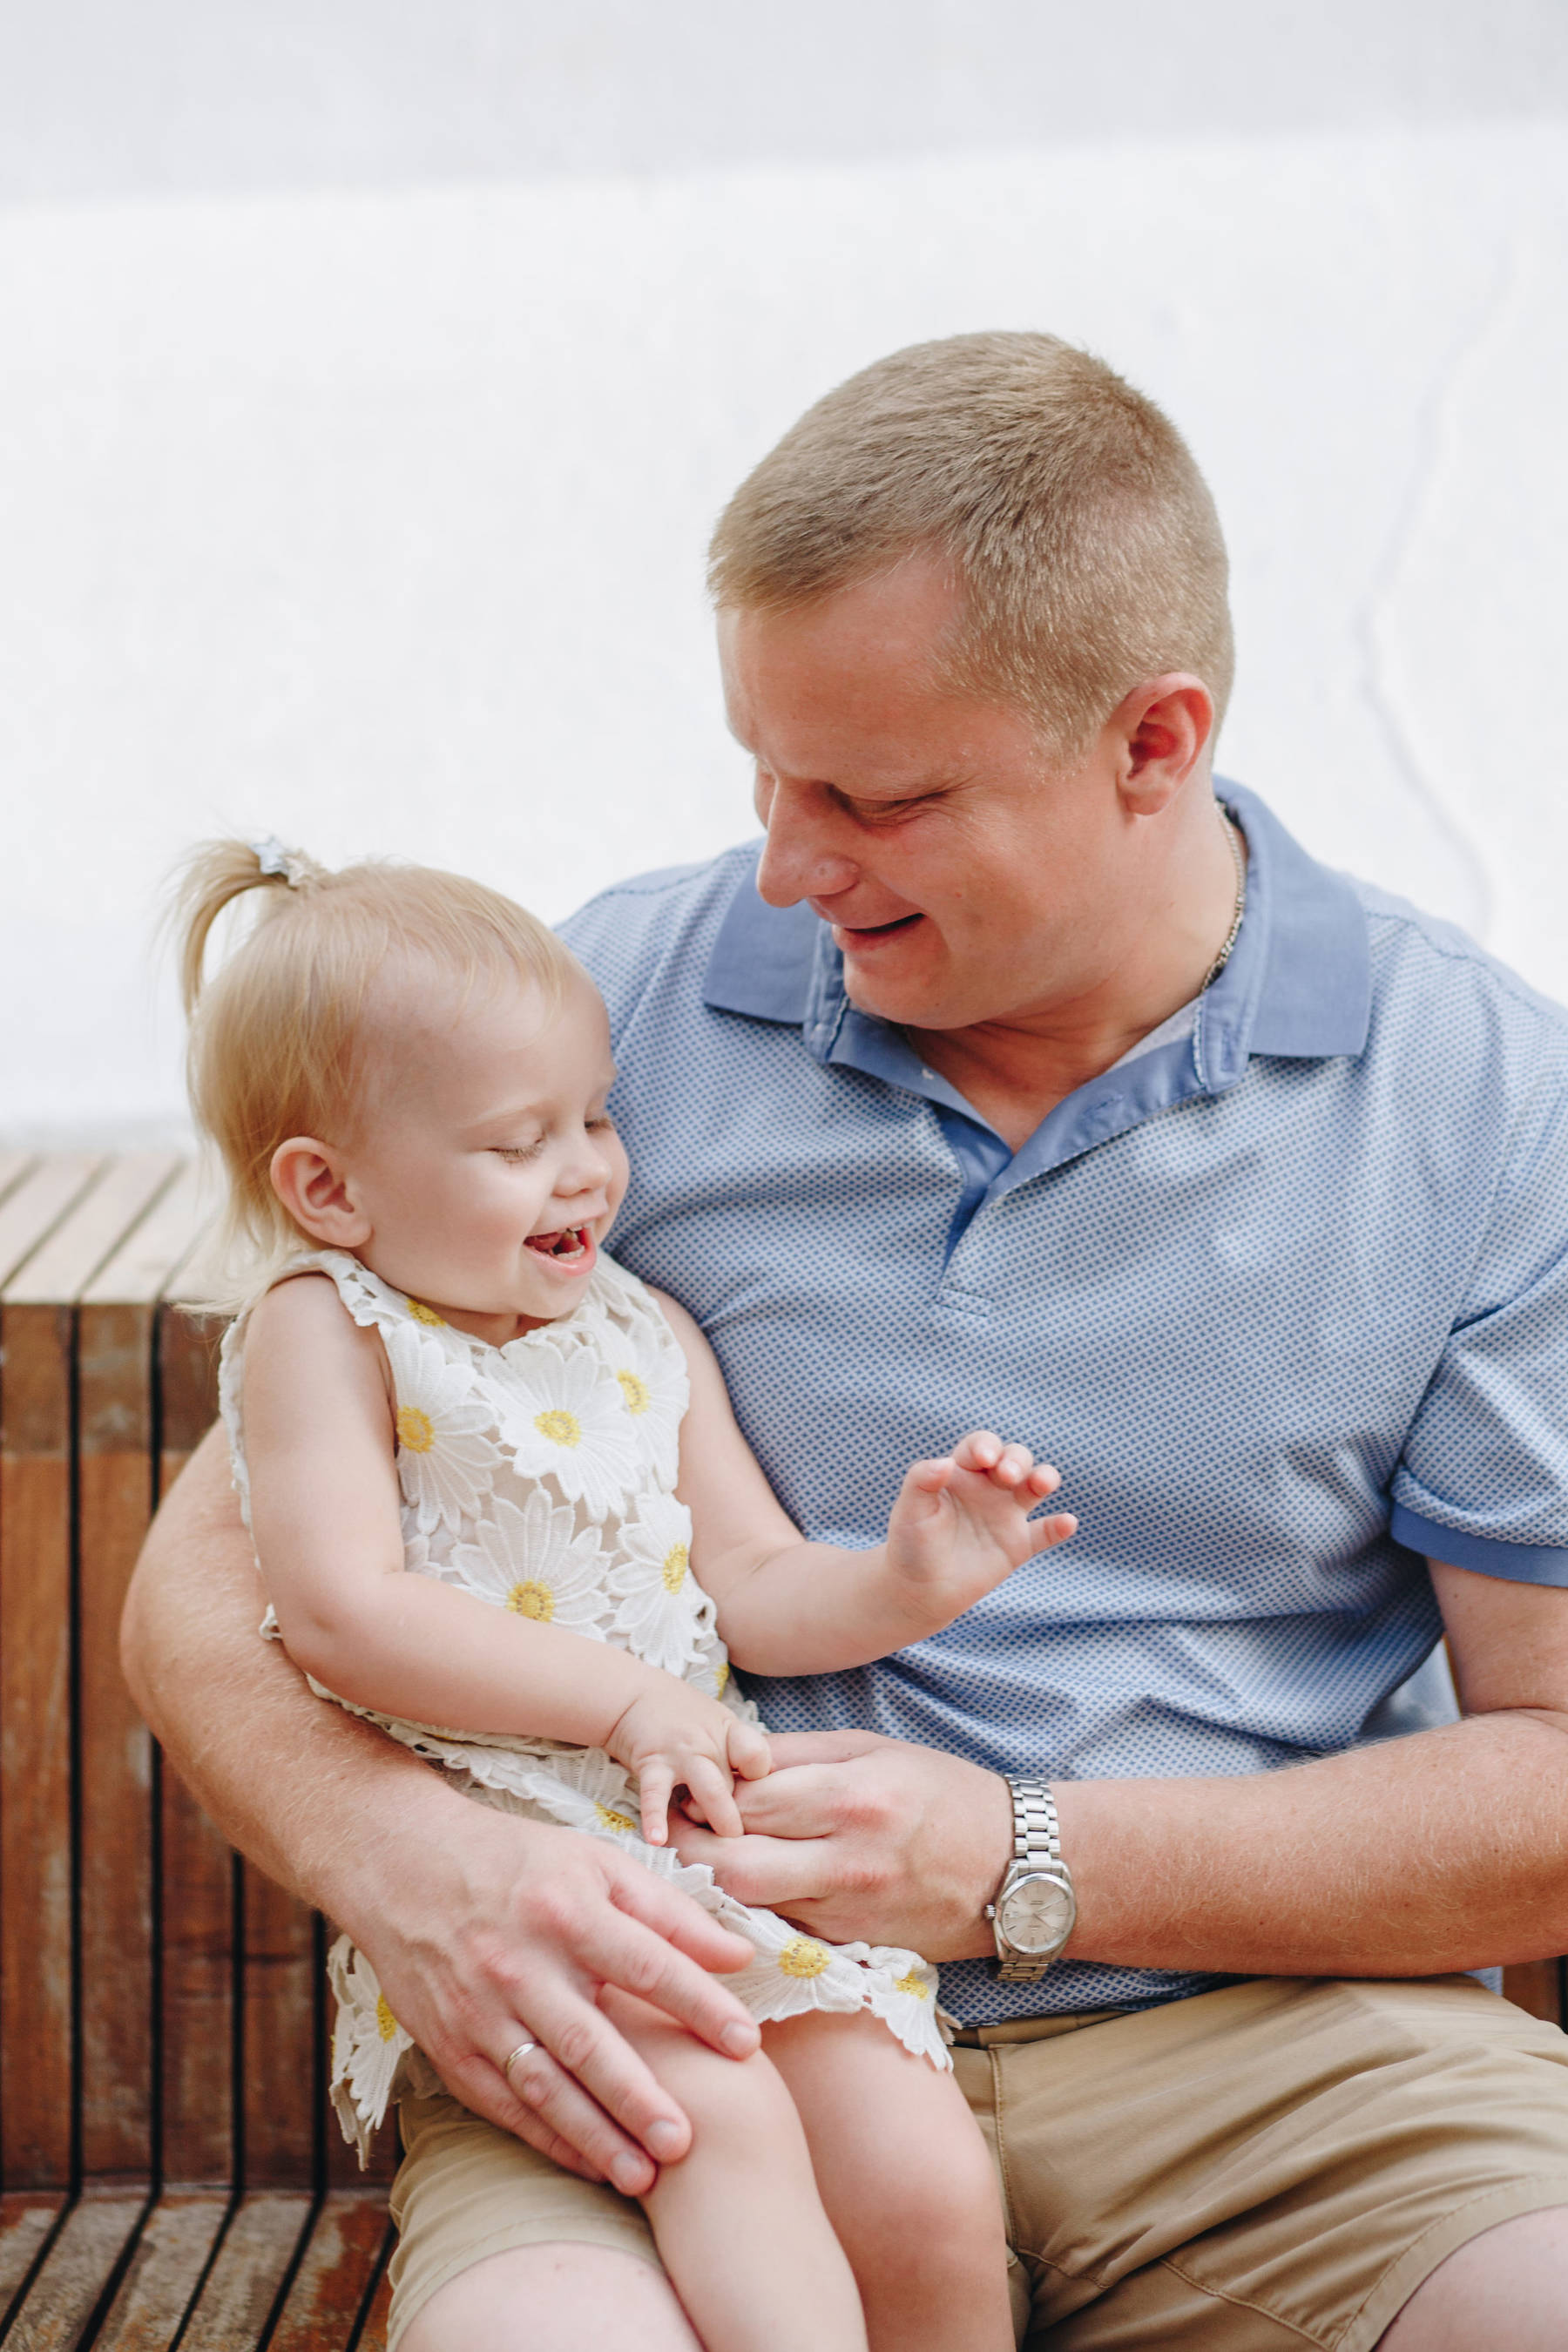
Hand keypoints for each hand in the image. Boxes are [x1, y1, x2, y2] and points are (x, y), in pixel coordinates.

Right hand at [341, 1791, 762, 2194]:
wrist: (402, 1866)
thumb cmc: (516, 1862)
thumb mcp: (595, 1862)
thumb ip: (669, 1912)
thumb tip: (738, 1955)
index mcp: (567, 1909)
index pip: (646, 1964)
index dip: (699, 2005)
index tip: (745, 2044)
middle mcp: (522, 1963)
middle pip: (589, 2041)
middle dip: (638, 2097)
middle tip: (686, 2142)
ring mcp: (480, 2010)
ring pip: (544, 2085)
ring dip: (595, 2136)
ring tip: (645, 2177)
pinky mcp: (450, 2045)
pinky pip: (504, 2103)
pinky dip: (548, 2138)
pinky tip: (590, 2164)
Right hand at [606, 1677, 771, 1843]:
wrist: (634, 1694)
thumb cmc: (681, 1713)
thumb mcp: (718, 1720)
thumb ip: (740, 1748)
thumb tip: (773, 1774)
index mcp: (728, 1732)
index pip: (757, 1755)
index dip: (759, 1775)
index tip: (752, 1790)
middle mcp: (709, 1744)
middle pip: (736, 1781)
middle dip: (742, 1812)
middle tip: (746, 1838)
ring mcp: (681, 1755)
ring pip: (709, 1789)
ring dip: (718, 1815)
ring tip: (725, 1841)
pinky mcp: (651, 1765)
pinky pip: (655, 1794)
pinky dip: (655, 1818)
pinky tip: (657, 1839)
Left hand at [673, 1728, 1013, 1959]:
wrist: (1020, 1871)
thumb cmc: (946, 1796)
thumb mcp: (875, 1750)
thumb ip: (798, 1755)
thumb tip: (730, 1758)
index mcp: (853, 1796)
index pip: (748, 1800)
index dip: (702, 1797)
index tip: (675, 1791)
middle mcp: (847, 1859)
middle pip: (733, 1864)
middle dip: (687, 1853)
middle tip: (666, 1836)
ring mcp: (848, 1911)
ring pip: (748, 1906)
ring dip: (708, 1886)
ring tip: (686, 1863)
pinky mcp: (851, 1945)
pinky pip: (780, 1928)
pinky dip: (751, 1911)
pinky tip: (732, 1894)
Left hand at [885, 1429, 1075, 1633]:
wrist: (918, 1590)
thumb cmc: (910, 1544)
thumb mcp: (909, 1510)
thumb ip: (921, 1481)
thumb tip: (945, 1462)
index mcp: (962, 1474)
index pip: (981, 1446)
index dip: (986, 1445)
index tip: (984, 1459)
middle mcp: (988, 1489)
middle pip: (1015, 1459)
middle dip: (1017, 1460)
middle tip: (1007, 1476)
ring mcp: (1005, 1516)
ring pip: (1035, 1487)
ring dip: (1045, 1478)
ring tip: (1043, 1483)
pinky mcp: (1017, 1545)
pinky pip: (1045, 1533)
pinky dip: (1059, 1527)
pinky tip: (1068, 1523)